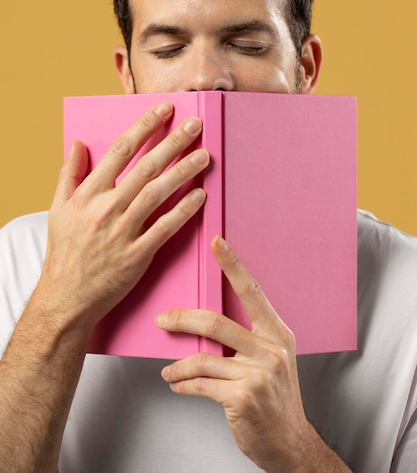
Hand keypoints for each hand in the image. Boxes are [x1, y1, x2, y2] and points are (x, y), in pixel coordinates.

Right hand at [39, 102, 209, 335]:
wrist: (66, 298)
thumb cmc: (64, 252)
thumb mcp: (58, 209)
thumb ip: (69, 173)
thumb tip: (76, 142)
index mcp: (88, 193)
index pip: (121, 149)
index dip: (145, 126)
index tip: (165, 110)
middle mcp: (106, 208)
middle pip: (146, 167)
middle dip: (173, 142)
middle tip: (196, 125)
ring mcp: (123, 232)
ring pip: (158, 193)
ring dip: (183, 171)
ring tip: (204, 155)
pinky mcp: (137, 255)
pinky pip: (165, 227)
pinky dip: (184, 210)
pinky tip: (201, 194)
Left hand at [156, 236, 317, 471]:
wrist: (290, 443)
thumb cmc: (276, 399)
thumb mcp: (273, 360)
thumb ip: (249, 338)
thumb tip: (206, 322)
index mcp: (278, 334)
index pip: (252, 291)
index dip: (233, 265)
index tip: (216, 242)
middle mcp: (271, 349)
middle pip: (216, 322)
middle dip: (182, 319)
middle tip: (163, 320)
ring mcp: (258, 374)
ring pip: (203, 357)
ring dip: (177, 365)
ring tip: (169, 369)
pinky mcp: (243, 398)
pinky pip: (200, 384)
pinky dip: (182, 384)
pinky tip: (176, 384)